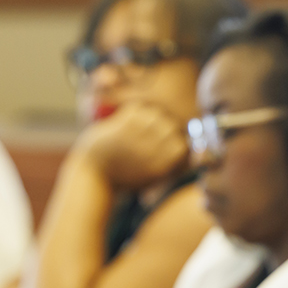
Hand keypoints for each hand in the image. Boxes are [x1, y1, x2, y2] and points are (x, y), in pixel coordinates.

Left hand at [74, 102, 188, 188]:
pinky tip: (124, 126)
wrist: (93, 175)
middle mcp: (155, 150)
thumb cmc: (125, 178)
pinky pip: (138, 108)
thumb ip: (172, 163)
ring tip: (135, 131)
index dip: (176, 141)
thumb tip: (194, 153)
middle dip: (162, 128)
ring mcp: (140, 136)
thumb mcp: (154, 176)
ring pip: (156, 114)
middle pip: (171, 126)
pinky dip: (132, 114)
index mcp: (164, 166)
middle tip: (147, 135)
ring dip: (147, 118)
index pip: (183, 144)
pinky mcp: (125, 124)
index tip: (164, 145)